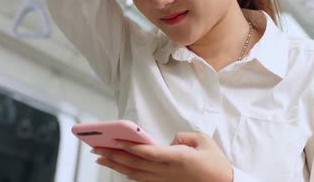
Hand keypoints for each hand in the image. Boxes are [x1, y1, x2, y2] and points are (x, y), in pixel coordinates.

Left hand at [92, 132, 232, 181]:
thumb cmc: (216, 164)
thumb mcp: (204, 141)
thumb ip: (184, 136)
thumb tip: (169, 139)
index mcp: (177, 158)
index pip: (148, 152)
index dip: (130, 146)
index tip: (115, 139)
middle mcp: (168, 172)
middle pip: (135, 164)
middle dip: (114, 155)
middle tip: (97, 148)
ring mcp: (165, 181)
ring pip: (135, 174)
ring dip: (116, 166)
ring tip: (101, 158)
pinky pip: (142, 180)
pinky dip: (128, 174)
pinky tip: (119, 169)